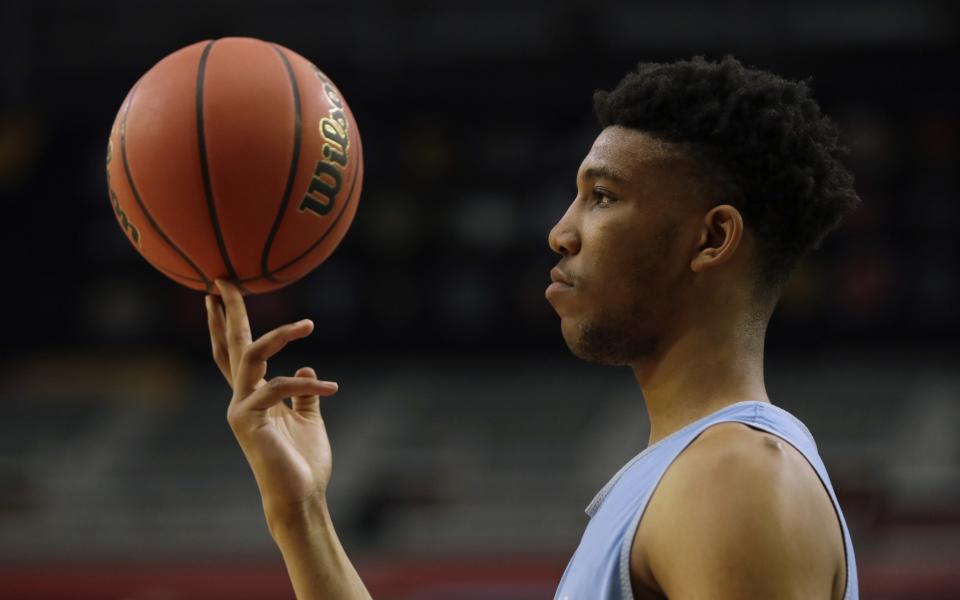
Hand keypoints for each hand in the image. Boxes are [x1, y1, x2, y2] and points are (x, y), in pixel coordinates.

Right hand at [206, 279, 339, 530]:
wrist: (300, 496)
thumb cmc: (304, 461)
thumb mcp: (308, 418)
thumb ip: (304, 392)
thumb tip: (306, 367)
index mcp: (254, 396)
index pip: (236, 353)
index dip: (227, 324)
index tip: (220, 294)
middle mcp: (240, 398)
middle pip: (231, 346)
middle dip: (229, 311)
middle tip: (224, 278)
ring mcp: (240, 408)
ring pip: (251, 356)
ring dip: (279, 335)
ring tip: (308, 324)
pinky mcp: (247, 421)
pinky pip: (277, 386)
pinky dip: (307, 384)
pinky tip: (333, 386)